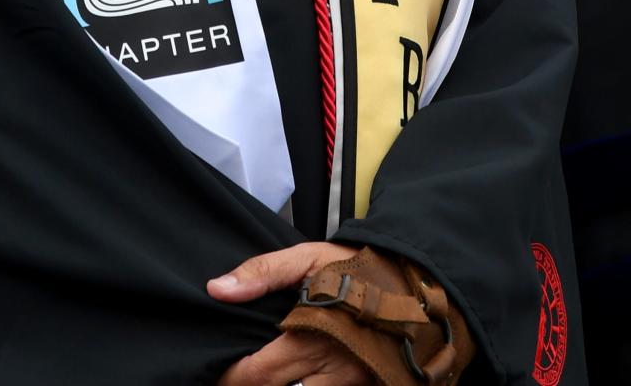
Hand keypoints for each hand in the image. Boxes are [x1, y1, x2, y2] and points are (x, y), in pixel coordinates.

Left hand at [208, 242, 372, 385]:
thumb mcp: (307, 257)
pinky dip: (307, 385)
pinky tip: (296, 373)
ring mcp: (351, 384)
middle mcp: (334, 370)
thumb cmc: (356, 267)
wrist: (412, 280)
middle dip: (254, 385)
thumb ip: (262, 273)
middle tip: (238, 373)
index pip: (260, 374)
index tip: (218, 371)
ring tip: (267, 372)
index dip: (232, 377)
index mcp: (313, 335)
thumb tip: (217, 290)